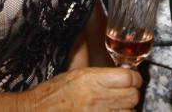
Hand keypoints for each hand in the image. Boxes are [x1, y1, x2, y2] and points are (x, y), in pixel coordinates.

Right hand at [22, 67, 141, 110]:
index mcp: (90, 79)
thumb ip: (98, 71)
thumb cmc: (53, 94)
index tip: (132, 79)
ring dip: (126, 109)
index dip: (134, 78)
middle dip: (132, 93)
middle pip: (132, 95)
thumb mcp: (75, 73)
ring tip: (117, 105)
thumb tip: (117, 65)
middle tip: (125, 92)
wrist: (37, 111)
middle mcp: (95, 98)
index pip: (128, 78)